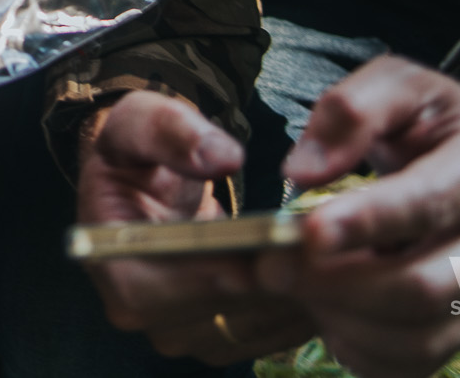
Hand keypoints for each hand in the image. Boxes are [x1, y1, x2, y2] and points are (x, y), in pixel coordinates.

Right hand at [80, 93, 316, 364]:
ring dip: (301, 294)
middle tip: (331, 240)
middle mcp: (146, 317)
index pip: (179, 286)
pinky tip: (331, 268)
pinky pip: (269, 332)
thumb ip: (173, 132)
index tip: (282, 238)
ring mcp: (183, 334)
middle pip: (225, 311)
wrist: (140, 179)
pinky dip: (303, 304)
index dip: (231, 266)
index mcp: (118, 270)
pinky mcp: (217, 337)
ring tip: (340, 251)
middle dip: (278, 277)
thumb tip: (222, 158)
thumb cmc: (136, 149)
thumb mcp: (141, 121)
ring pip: (256, 326)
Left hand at [256, 56, 459, 377]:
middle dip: (339, 283)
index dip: (368, 222)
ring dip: (342, 319)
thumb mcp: (399, 83)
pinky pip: (415, 362)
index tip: (308, 232)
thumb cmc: (431, 119)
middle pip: (425, 286)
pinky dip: (360, 348)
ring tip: (290, 284)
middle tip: (269, 266)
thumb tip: (302, 172)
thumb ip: (350, 111)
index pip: (431, 204)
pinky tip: (324, 311)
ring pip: (418, 336)